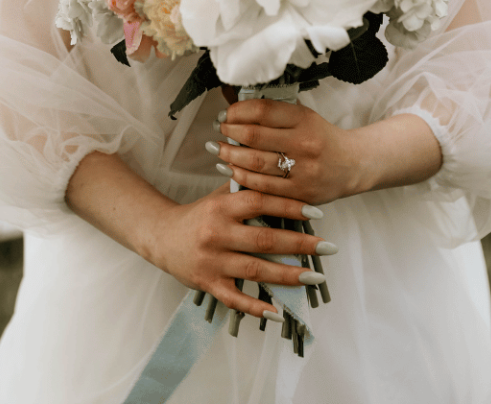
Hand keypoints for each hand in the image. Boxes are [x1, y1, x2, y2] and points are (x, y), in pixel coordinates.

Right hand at [155, 184, 333, 319]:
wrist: (162, 237)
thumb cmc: (199, 214)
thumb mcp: (218, 196)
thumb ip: (246, 189)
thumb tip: (282, 179)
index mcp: (222, 207)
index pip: (260, 203)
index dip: (289, 206)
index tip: (316, 212)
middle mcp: (217, 233)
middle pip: (264, 239)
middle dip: (300, 244)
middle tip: (328, 246)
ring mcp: (212, 261)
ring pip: (256, 270)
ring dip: (288, 275)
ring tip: (314, 276)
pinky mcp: (208, 284)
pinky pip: (235, 298)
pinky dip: (256, 307)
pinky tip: (278, 311)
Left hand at [213, 97, 363, 206]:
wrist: (353, 165)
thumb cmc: (323, 138)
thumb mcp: (305, 117)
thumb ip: (276, 115)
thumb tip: (238, 112)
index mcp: (304, 120)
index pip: (262, 111)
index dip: (237, 111)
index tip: (226, 113)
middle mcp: (304, 144)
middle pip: (253, 136)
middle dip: (229, 132)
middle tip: (218, 130)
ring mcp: (302, 171)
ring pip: (254, 163)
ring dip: (230, 155)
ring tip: (218, 149)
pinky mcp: (299, 194)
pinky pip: (262, 186)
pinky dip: (241, 177)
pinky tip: (232, 169)